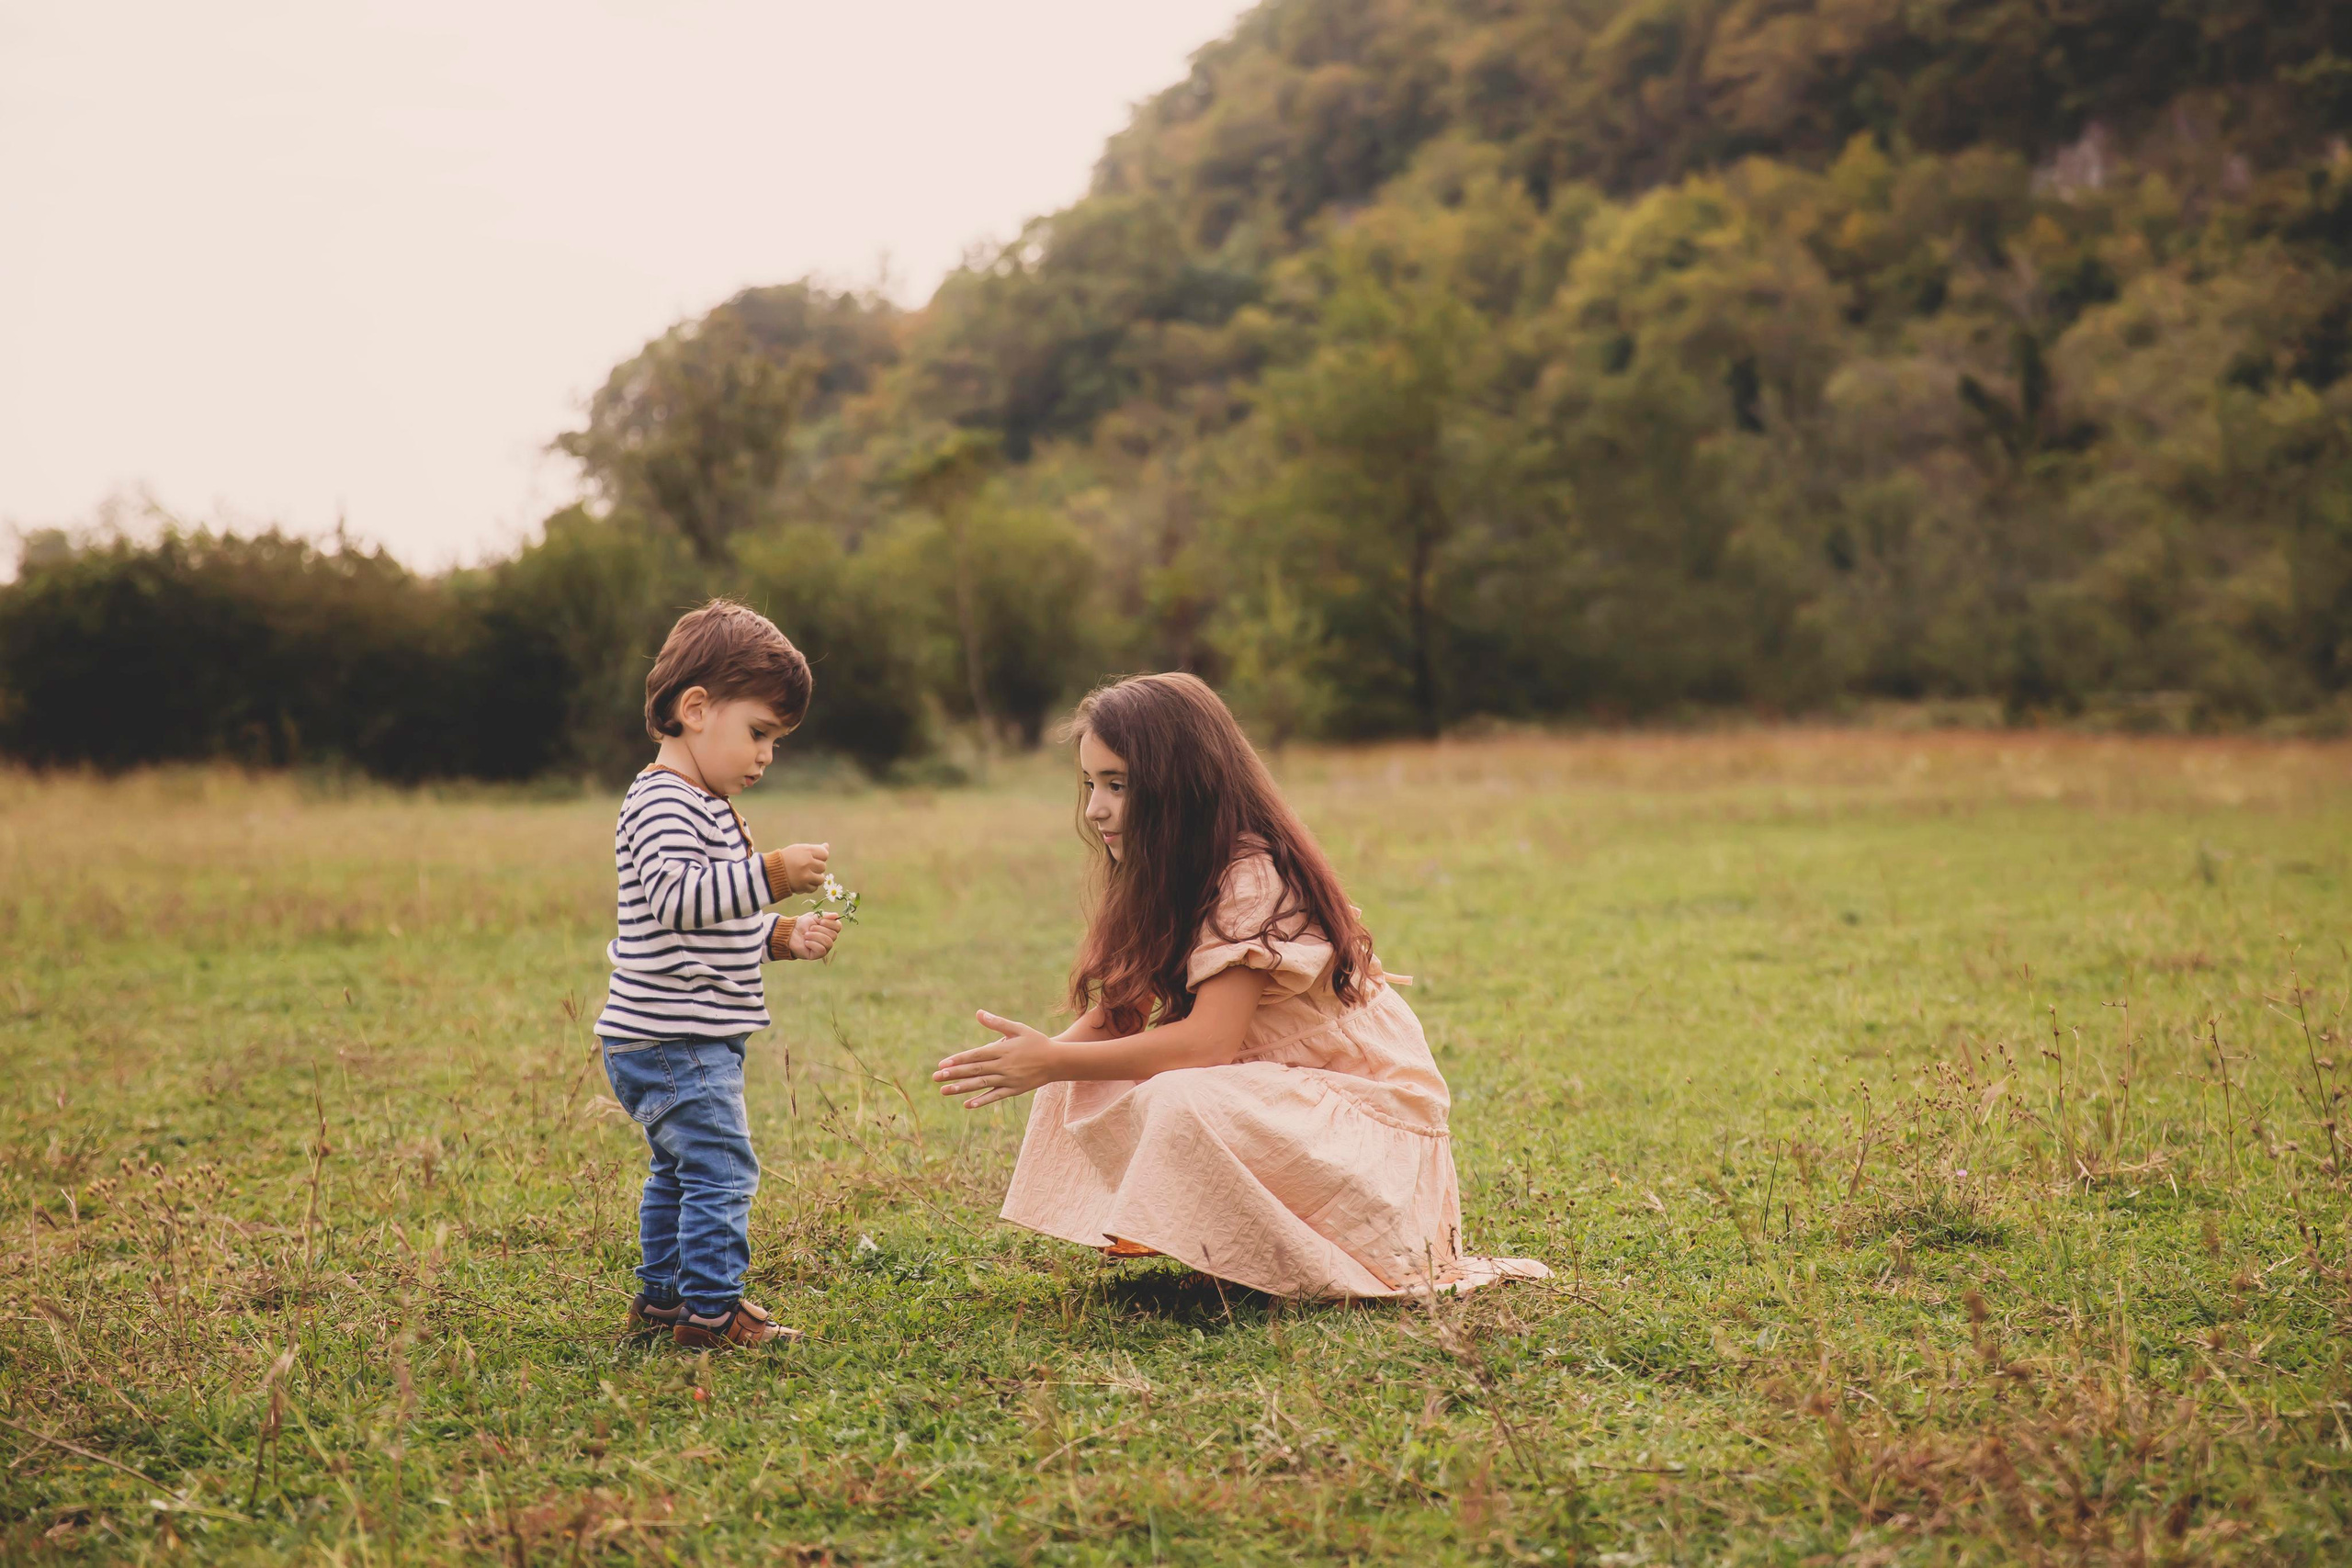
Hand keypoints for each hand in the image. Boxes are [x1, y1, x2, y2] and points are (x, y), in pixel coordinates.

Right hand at [780, 843, 829, 894]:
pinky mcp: (802, 886)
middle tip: (806, 867)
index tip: (812, 858)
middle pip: (823, 867)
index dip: (820, 857)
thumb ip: (814, 849)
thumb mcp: (799, 849)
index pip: (825, 854)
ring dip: (815, 878)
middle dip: (816, 868)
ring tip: (806, 875)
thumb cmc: (787, 858)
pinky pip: (814, 888)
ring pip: (821, 879)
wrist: (770, 872)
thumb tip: (826, 846)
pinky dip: (810, 886)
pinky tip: (803, 882)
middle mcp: (807, 863)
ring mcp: (805, 876)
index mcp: (806, 851)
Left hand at [786, 912, 840, 960]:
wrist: (790, 932)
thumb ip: (825, 915)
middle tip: (810, 928)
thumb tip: (836, 915)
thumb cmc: (803, 924)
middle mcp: (829, 939)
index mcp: (830, 929)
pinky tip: (806, 942)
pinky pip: (822, 950)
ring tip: (806, 935)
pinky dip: (813, 944)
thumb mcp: (814, 916)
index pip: (838, 927)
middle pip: (833, 935)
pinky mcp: (817, 955)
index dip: (830, 923)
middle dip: (820, 930)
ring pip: (828, 943)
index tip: (820, 921)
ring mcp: (824, 948)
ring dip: (816, 936)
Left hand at [932, 1010, 1064, 1107]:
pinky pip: (995, 1096)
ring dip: (962, 1088)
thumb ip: (997, 1023)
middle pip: (975, 1070)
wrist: (1058, 1061)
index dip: (958, 1060)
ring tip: (944, 1090)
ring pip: (981, 1084)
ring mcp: (1009, 1079)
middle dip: (954, 1074)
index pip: (976, 1055)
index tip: (942, 1064)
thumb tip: (979, 1013)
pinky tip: (967, 1104)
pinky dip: (981, 1101)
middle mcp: (1004, 1065)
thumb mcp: (1018, 1028)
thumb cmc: (1037, 1042)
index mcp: (1002, 1049)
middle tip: (936, 1077)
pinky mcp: (1014, 1090)